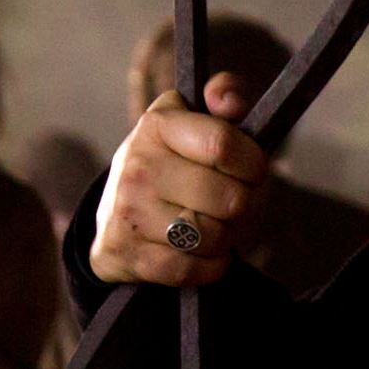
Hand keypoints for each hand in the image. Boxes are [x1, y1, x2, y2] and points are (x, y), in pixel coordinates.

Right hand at [87, 73, 269, 285]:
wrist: (114, 218)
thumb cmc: (172, 165)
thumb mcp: (194, 122)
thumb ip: (223, 99)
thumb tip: (230, 100)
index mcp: (158, 125)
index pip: (225, 145)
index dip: (253, 164)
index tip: (250, 171)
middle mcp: (137, 165)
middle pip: (230, 199)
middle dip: (242, 206)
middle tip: (228, 203)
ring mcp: (129, 211)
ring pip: (214, 237)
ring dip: (225, 238)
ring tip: (210, 225)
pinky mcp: (128, 254)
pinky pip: (193, 270)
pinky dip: (208, 266)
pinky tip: (198, 251)